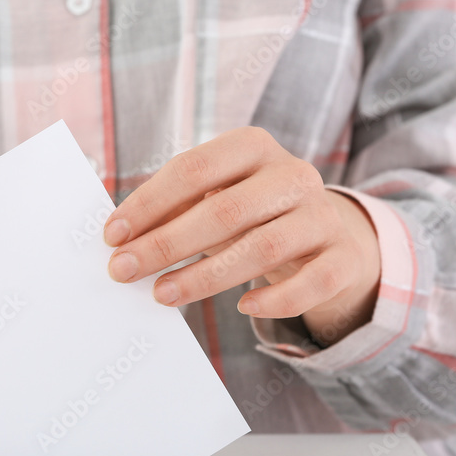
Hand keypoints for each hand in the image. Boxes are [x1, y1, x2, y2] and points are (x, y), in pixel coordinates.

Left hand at [102, 127, 379, 344]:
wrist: (324, 232)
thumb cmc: (249, 212)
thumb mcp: (214, 196)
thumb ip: (175, 207)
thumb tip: (120, 235)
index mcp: (252, 147)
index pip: (194, 169)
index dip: (150, 202)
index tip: (112, 234)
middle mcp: (292, 174)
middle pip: (224, 210)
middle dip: (166, 243)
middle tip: (124, 269)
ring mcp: (323, 214)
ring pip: (264, 248)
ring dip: (205, 276)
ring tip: (162, 294)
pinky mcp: (343, 256)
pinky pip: (313, 282)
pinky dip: (278, 299)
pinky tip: (242, 308)